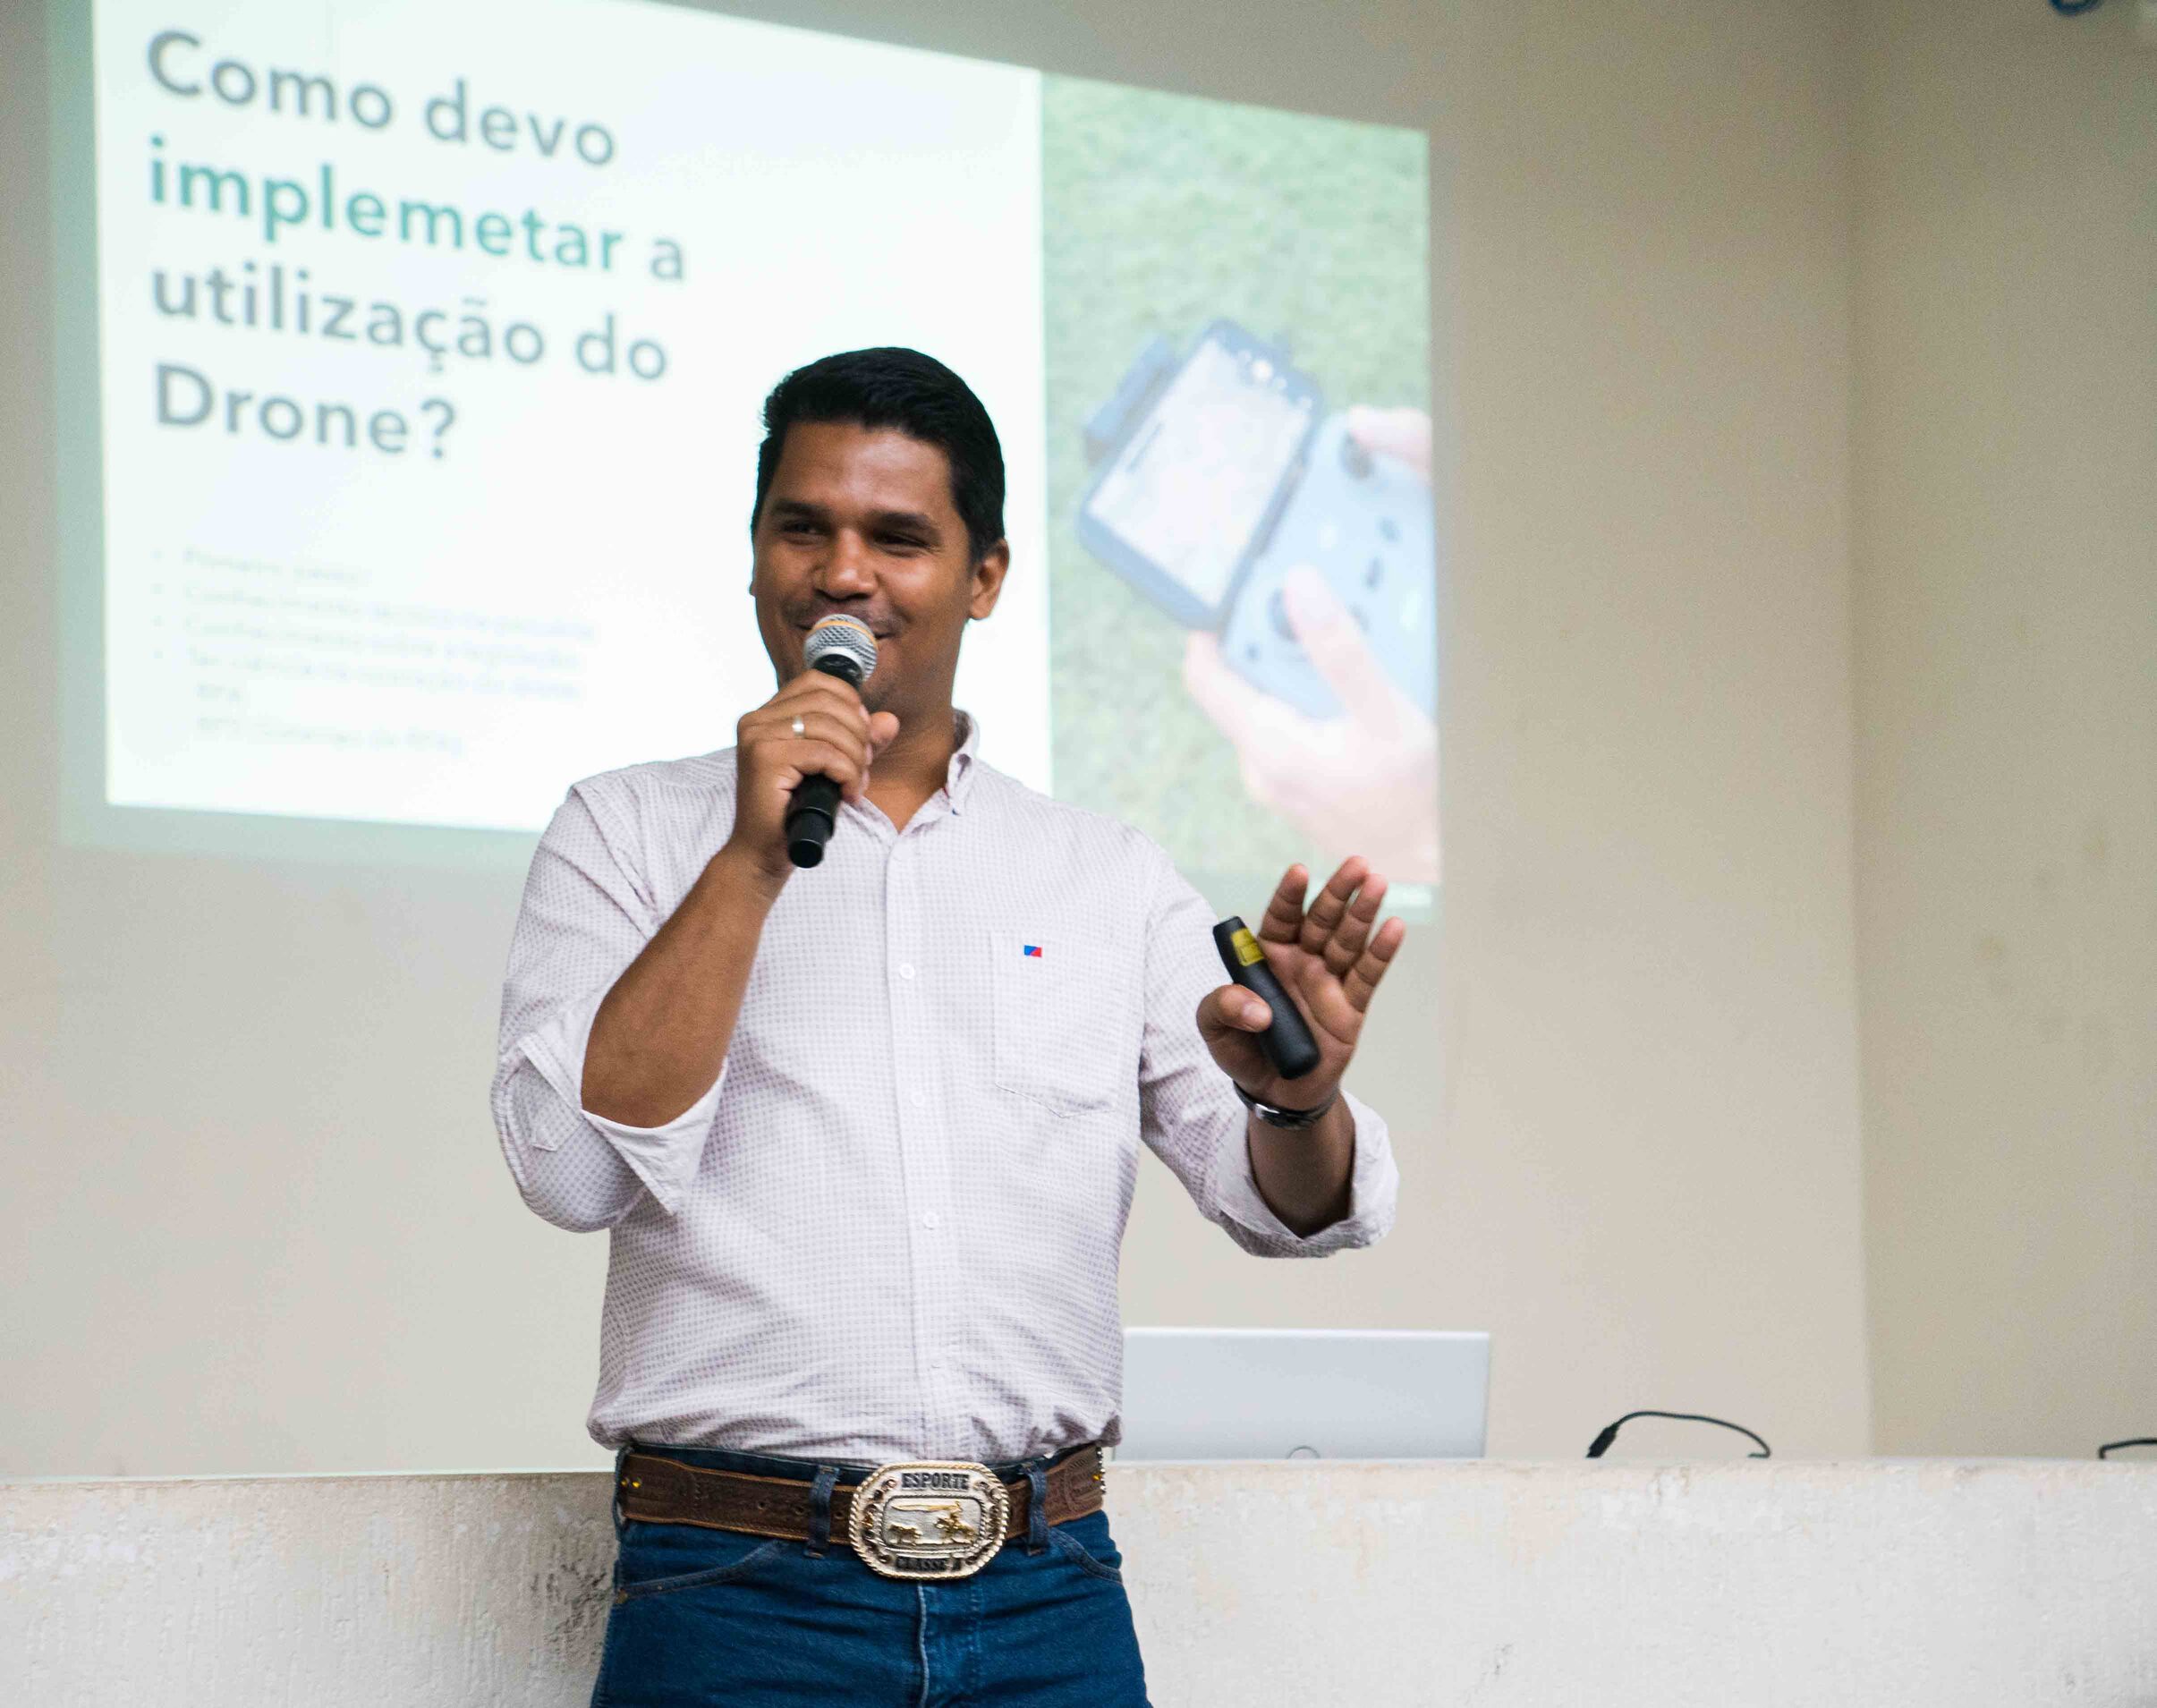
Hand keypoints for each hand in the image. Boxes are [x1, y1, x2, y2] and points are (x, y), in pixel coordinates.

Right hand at [726, 672, 898, 887]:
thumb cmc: (793, 812)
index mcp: (766, 716)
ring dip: (855, 757)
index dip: (849, 702)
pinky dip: (847, 773)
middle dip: (858, 733)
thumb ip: (860, 741)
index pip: (816, 682)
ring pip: (829, 727)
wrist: (762, 854)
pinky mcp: (765, 759)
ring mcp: (757, 738)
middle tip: (865, 765)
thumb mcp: (833, 770)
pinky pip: (825, 754)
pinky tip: (848, 794)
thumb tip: (890, 721)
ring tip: (857, 783)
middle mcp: (756, 720)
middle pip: (827, 701)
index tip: (863, 735)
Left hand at [1182, 406, 1438, 883]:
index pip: (1203, 674)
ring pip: (1263, 707)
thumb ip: (1340, 650)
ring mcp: (1273, 782)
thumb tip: (1298, 588)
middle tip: (1303, 604)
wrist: (1433, 859)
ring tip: (1332, 644)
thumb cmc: (1414, 794)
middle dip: (1263, 642)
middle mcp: (1258, 768)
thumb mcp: (1384, 713)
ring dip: (1289, 672)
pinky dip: (1305, 703)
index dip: (1212, 626)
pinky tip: (1344, 696)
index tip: (1235, 590)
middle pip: (1237, 685)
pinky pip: (1285, 730)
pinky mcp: (1292, 788)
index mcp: (1268, 746)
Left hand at [1196, 858, 1405, 1108]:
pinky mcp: (1351, 1007)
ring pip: (1348, 940)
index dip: (1290, 895)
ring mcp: (1329, 981)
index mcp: (1267, 957)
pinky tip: (1393, 927)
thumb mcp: (1214, 1030)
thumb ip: (1222, 1008)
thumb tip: (1258, 1009)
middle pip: (1321, 920)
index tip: (1300, 872)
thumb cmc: (1243, 1050)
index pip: (1281, 917)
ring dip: (1363, 912)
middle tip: (1357, 865)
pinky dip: (1381, 952)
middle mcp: (1301, 961)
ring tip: (1377, 884)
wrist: (1275, 1090)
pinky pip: (1367, 976)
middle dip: (1338, 892)